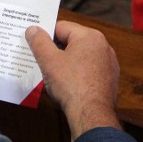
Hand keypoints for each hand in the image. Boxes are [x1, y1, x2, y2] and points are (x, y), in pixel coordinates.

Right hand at [25, 22, 120, 140]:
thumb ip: (39, 41)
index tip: (33, 44)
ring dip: (66, 62)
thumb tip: (33, 29)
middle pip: (72, 41)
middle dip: (55, 49)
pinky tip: (67, 85)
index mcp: (89, 36)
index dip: (45, 35)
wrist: (91, 114)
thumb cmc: (70, 84)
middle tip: (39, 59)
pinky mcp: (109, 79)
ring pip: (80, 57)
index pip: (61, 27)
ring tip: (51, 74)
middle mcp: (103, 46)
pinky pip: (89, 70)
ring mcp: (108, 63)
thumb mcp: (48, 60)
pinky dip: (77, 73)